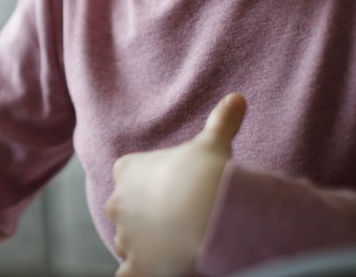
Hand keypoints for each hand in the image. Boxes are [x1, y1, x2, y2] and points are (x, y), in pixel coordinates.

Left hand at [104, 93, 246, 276]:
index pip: (128, 174)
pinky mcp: (134, 267)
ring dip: (141, 247)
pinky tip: (149, 273)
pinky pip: (126, 275)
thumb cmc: (205, 174)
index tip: (169, 187)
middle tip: (173, 222)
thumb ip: (221, 121)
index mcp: (128, 170)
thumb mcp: (213, 143)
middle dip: (142, 217)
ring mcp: (124, 237)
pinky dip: (134, 275)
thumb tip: (237, 97)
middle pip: (124, 210)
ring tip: (170, 248)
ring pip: (125, 243)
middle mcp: (118, 203)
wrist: (206, 213)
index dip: (146, 182)